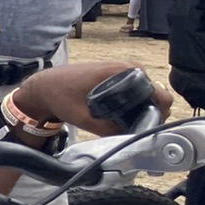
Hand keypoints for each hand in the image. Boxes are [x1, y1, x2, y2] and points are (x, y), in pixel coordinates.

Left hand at [13, 62, 170, 134]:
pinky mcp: (119, 72)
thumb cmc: (60, 98)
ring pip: (149, 92)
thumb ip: (109, 130)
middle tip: (138, 128)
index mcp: (124, 72)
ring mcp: (125, 68)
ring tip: (131, 122)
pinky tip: (126, 114)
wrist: (45, 86)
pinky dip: (137, 102)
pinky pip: (138, 89)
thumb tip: (132, 138)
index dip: (159, 114)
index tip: (149, 127)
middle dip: (152, 112)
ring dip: (144, 108)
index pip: (159, 94)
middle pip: (157, 94)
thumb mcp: (84, 119)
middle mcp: (129, 66)